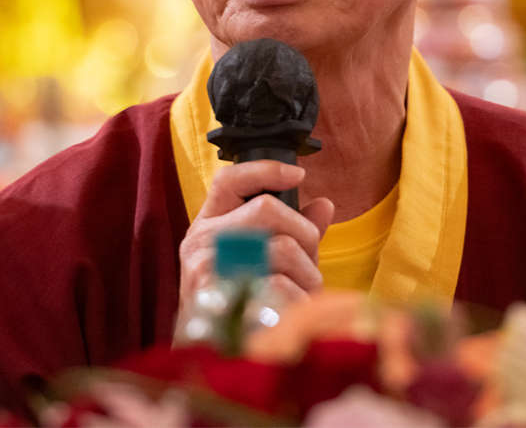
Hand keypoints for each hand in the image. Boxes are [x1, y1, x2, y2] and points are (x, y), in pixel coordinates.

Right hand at [178, 161, 334, 312]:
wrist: (208, 356)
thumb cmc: (237, 304)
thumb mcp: (258, 260)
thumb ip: (288, 232)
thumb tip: (324, 204)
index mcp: (207, 225)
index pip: (229, 179)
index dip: (265, 170)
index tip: (299, 174)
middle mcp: (201, 241)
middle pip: (268, 208)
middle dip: (304, 233)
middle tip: (310, 260)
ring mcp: (207, 269)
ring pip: (282, 247)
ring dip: (308, 273)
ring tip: (303, 293)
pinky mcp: (222, 301)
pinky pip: (281, 285)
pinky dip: (299, 300)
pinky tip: (294, 312)